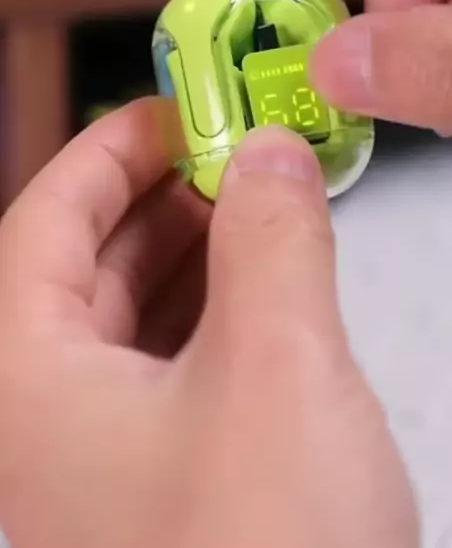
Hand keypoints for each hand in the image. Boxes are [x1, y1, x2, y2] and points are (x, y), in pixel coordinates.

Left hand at [0, 99, 416, 547]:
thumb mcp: (275, 366)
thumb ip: (271, 238)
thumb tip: (270, 157)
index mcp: (28, 384)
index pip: (44, 220)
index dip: (110, 151)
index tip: (173, 110)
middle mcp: (48, 424)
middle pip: (86, 265)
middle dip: (163, 197)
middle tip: (232, 152)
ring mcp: (102, 461)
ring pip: (134, 317)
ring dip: (196, 252)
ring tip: (260, 206)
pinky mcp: (162, 489)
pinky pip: (175, 366)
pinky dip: (218, 312)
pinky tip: (268, 288)